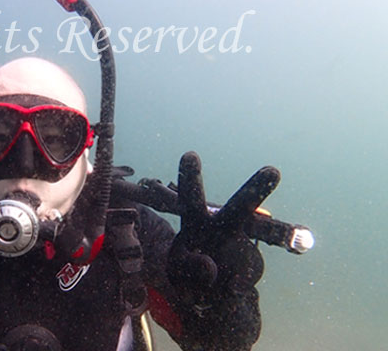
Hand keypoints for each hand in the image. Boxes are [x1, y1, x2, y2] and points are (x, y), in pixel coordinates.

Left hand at [168, 152, 275, 304]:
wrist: (211, 297)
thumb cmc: (188, 272)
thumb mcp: (177, 271)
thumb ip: (188, 267)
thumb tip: (211, 266)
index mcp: (195, 219)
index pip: (191, 196)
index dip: (190, 176)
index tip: (190, 154)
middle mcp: (222, 226)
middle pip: (240, 206)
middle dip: (257, 188)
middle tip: (273, 170)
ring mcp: (241, 246)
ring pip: (254, 243)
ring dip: (259, 248)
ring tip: (242, 265)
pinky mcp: (252, 267)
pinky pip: (244, 279)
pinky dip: (232, 288)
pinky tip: (224, 288)